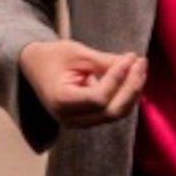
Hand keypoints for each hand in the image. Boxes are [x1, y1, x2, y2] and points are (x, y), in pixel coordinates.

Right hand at [18, 39, 147, 127]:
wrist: (33, 66)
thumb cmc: (52, 56)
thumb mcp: (77, 53)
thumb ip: (104, 61)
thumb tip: (132, 63)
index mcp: (62, 101)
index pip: (99, 99)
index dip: (118, 79)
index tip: (130, 57)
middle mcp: (70, 119)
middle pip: (112, 112)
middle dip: (131, 87)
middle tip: (141, 61)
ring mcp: (78, 123)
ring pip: (115, 114)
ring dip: (132, 92)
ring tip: (140, 66)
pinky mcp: (86, 120)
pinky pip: (111, 111)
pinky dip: (124, 95)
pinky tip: (132, 77)